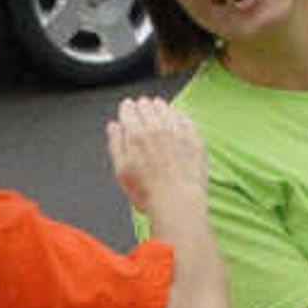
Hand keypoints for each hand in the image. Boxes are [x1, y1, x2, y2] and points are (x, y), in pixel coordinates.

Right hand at [106, 96, 208, 225]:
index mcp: (136, 134)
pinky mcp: (194, 138)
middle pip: (147, 106)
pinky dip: (178, 115)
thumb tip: (113, 126)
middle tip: (142, 105)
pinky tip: (176, 116)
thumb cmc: (148, 193)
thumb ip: (115, 144)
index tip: (128, 107)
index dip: (127, 107)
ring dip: (160, 106)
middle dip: (142, 105)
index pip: (129, 110)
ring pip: (166, 109)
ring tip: (157, 105)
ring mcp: (177, 132)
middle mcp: (156, 128)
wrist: (178, 202)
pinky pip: (185, 118)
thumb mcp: (121, 171)